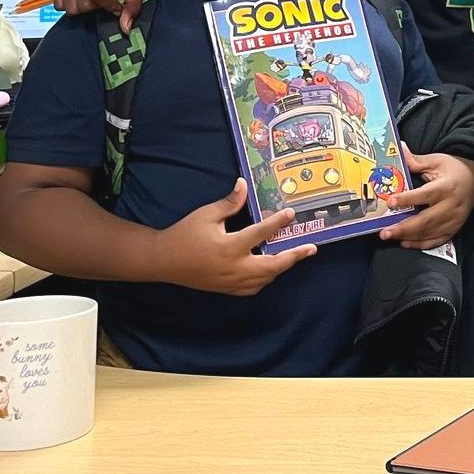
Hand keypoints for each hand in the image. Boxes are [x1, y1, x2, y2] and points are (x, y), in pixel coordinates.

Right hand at [152, 178, 315, 295]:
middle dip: (294, 257)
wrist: (163, 261)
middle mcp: (234, 267)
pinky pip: (252, 288)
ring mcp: (231, 281)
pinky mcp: (226, 289)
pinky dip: (264, 280)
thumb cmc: (183, 235)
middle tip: (310, 248)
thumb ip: (229, 202)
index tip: (290, 214)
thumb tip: (243, 184)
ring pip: (265, 279)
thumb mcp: (206, 214)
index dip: (278, 222)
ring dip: (281, 268)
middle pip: (273, 265)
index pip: (261, 233)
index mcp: (230, 247)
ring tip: (293, 256)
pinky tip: (269, 271)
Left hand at [379, 146, 473, 249]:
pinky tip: (405, 242)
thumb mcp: (437, 161)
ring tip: (389, 236)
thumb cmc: (454, 169)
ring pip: (429, 232)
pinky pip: (437, 240)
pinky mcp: (455, 228)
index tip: (391, 202)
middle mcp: (451, 205)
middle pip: (426, 220)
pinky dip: (420, 244)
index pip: (425, 195)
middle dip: (404, 227)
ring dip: (408, 237)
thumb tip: (399, 149)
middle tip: (385, 232)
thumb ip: (417, 161)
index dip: (408, 199)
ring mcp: (454, 220)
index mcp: (446, 186)